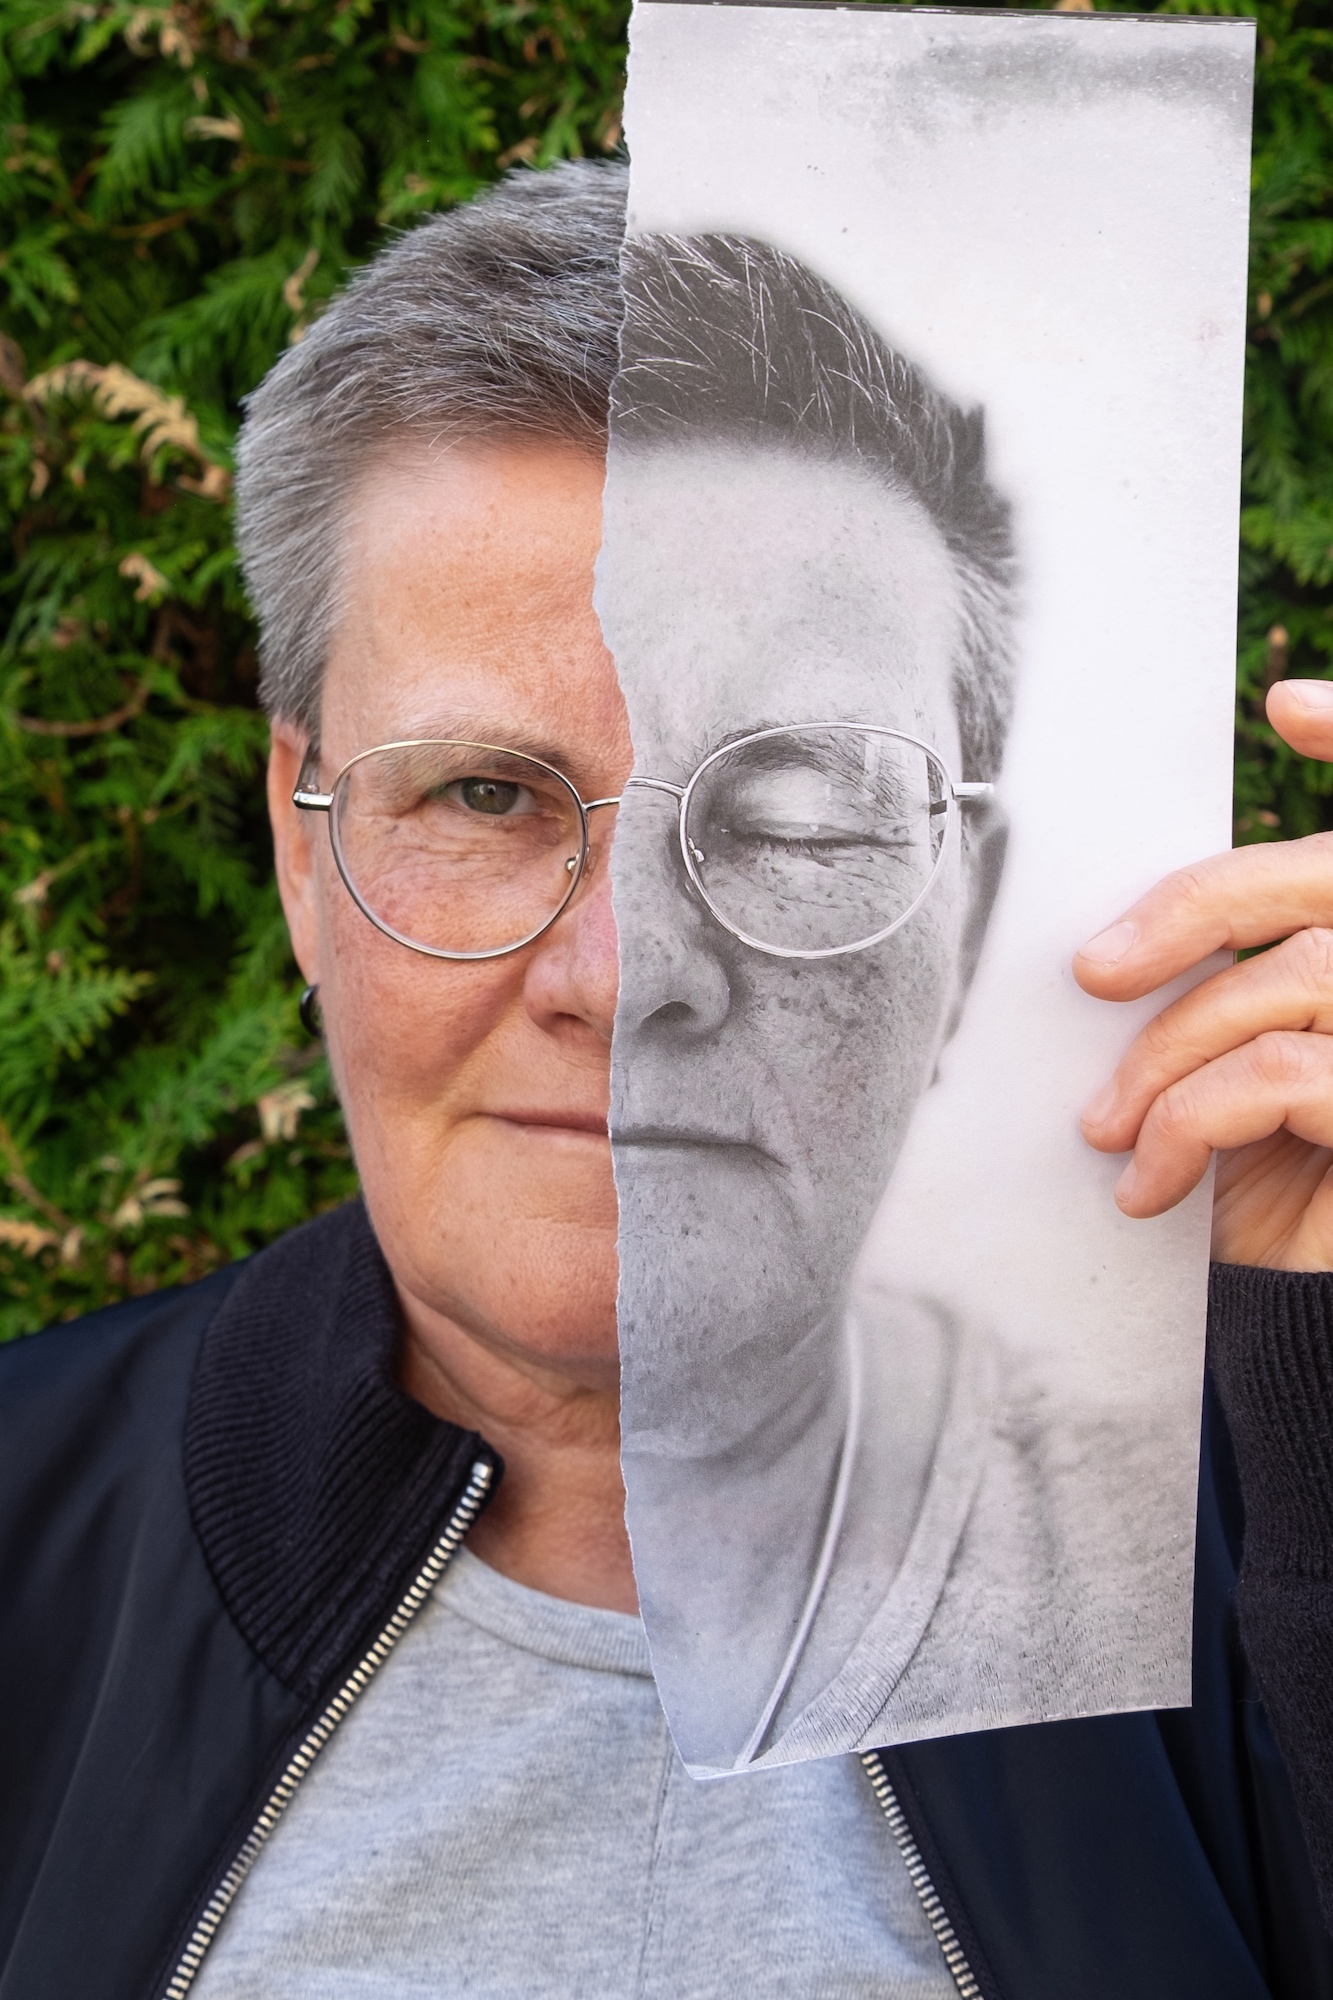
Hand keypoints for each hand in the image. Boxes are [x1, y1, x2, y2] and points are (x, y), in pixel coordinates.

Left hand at [1075, 680, 1332, 1270]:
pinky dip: (1189, 1119)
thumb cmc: (1273, 1208)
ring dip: (1168, 1053)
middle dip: (1196, 910)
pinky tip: (1146, 1182)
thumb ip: (1226, 996)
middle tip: (1091, 975)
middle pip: (1325, 882)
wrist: (1310, 1341)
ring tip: (1102, 1130)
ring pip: (1289, 982)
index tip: (1290, 702)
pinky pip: (1281, 1071)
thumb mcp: (1231, 1088)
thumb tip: (1122, 940)